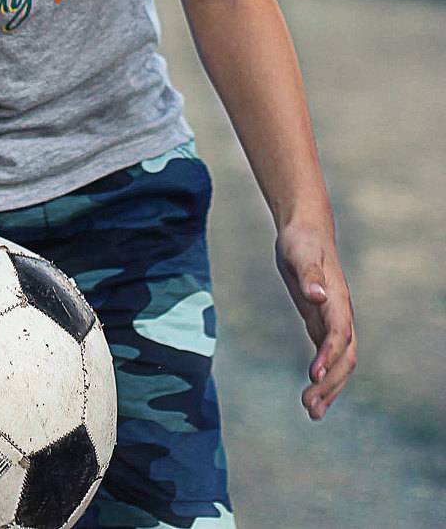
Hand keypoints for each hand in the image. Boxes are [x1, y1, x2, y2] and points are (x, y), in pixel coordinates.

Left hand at [274, 222, 355, 420]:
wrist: (306, 231)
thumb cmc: (301, 240)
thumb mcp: (299, 252)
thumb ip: (308, 273)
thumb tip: (316, 295)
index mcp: (336, 298)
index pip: (339, 333)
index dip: (329, 355)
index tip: (313, 375)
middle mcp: (340, 314)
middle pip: (344, 357)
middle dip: (330, 383)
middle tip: (308, 406)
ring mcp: (333, 321)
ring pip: (339, 363)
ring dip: (329, 388)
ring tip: (311, 412)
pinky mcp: (321, 324)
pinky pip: (327, 358)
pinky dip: (322, 378)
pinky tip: (312, 395)